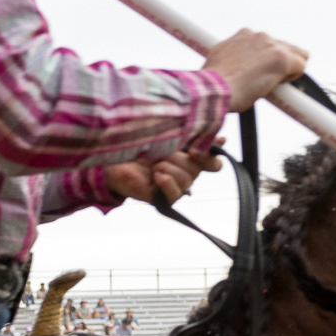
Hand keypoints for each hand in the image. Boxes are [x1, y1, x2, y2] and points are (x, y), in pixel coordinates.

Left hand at [106, 146, 223, 205]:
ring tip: (154, 165)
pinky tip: (157, 176)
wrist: (113, 158)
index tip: (193, 149)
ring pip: (187, 180)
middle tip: (161, 154)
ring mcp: (173, 187)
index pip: (214, 164)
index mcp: (189, 159)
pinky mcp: (161, 199)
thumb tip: (222, 140)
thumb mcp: (169, 136)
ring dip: (169, 168)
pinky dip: (167, 183)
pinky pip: (175, 195)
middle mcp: (185, 175)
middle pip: (197, 169)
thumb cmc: (140, 144)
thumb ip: (192, 137)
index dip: (209, 158)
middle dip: (179, 158)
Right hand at [202, 29, 308, 111]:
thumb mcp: (218, 60)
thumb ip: (230, 56)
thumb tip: (232, 65)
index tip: (257, 72)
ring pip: (296, 54)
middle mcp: (259, 36)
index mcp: (243, 35)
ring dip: (287, 69)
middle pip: (282, 47)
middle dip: (276, 63)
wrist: (212, 90)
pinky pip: (300, 66)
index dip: (263, 60)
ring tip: (272, 84)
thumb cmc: (211, 82)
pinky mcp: (282, 59)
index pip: (264, 43)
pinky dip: (293, 78)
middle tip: (265, 81)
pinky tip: (278, 87)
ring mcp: (272, 46)